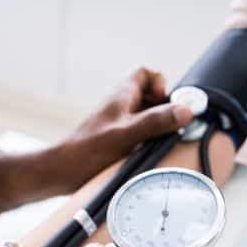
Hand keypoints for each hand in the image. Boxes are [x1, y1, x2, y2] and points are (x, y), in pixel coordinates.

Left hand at [0, 67, 192, 217]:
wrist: (61, 172)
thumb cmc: (86, 152)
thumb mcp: (126, 134)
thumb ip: (156, 121)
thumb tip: (185, 111)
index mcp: (121, 96)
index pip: (145, 73)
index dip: (160, 83)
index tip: (165, 102)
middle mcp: (119, 107)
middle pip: (150, 97)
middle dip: (163, 109)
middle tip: (167, 126)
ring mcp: (117, 124)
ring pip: (145, 116)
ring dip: (156, 127)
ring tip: (157, 142)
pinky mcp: (115, 142)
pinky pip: (138, 134)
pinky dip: (146, 141)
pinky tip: (145, 155)